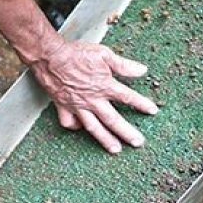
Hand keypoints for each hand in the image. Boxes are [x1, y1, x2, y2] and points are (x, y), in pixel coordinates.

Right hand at [27, 38, 158, 153]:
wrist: (50, 56)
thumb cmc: (76, 53)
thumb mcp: (104, 54)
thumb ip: (124, 65)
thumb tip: (141, 70)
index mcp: (104, 86)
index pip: (128, 98)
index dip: (142, 105)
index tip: (152, 111)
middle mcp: (92, 99)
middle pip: (113, 120)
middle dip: (127, 133)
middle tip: (138, 142)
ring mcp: (77, 106)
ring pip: (94, 127)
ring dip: (105, 140)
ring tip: (115, 149)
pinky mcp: (63, 107)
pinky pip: (70, 123)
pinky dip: (76, 128)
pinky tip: (81, 129)